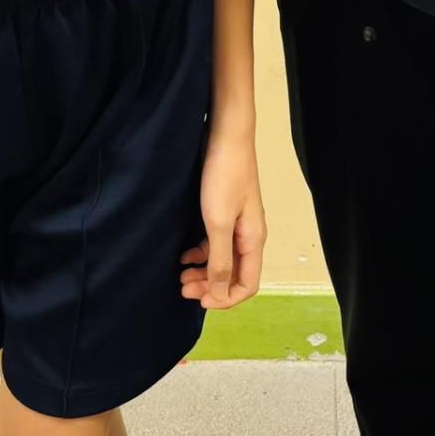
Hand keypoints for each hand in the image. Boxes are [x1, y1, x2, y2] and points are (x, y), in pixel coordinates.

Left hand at [180, 129, 265, 309]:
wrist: (226, 135)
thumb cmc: (224, 176)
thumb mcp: (218, 223)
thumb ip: (221, 261)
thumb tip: (222, 295)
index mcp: (253, 240)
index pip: (247, 285)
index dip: (225, 299)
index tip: (199, 300)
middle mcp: (249, 235)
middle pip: (234, 275)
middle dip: (210, 287)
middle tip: (182, 288)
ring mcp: (237, 222)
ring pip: (223, 259)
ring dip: (203, 271)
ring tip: (180, 274)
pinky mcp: (226, 210)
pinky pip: (216, 242)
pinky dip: (201, 252)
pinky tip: (184, 253)